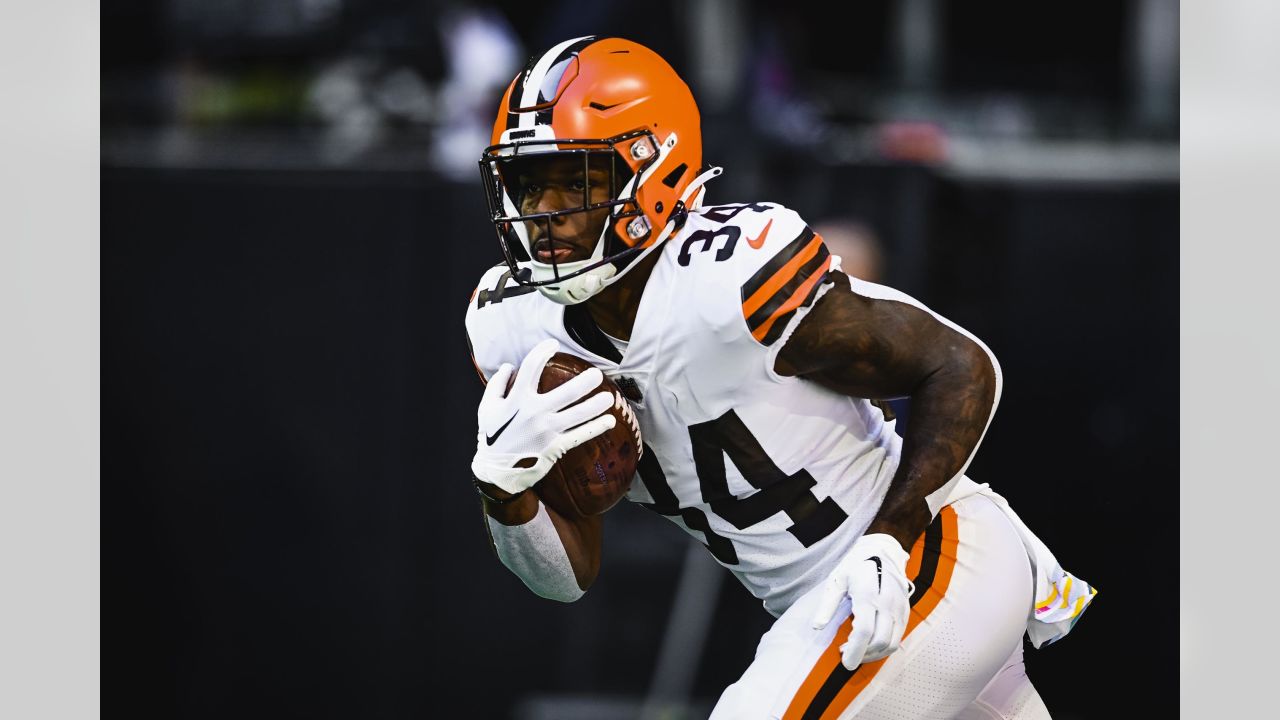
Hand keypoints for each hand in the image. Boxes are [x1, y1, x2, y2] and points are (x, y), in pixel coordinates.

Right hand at [471, 338, 616, 494]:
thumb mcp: (487, 408)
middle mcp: (534, 413)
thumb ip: (497, 385)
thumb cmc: (491, 436)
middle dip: (584, 383)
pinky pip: (579, 436)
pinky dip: (595, 428)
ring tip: (610, 397)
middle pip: (565, 394)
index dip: (542, 352)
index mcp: (516, 400)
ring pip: (577, 416)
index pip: (531, 368)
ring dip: (595, 406)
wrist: (496, 471)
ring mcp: (546, 431)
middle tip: (597, 374)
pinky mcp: (554, 446)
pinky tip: (609, 421)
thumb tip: (509, 366)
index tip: (553, 344)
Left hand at [810, 533, 914, 669]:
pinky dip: (885, 647)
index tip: (844, 661)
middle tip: (845, 655)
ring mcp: (899, 608)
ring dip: (874, 655)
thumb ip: (827, 605)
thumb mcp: (837, 580)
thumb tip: (817, 627)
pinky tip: (870, 645)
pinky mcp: (905, 611)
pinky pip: (898, 637)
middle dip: (862, 655)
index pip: (864, 632)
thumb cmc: (856, 565)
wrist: (883, 550)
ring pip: (891, 643)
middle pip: (879, 641)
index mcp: (867, 595)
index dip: (854, 650)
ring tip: (857, 652)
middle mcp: (887, 603)